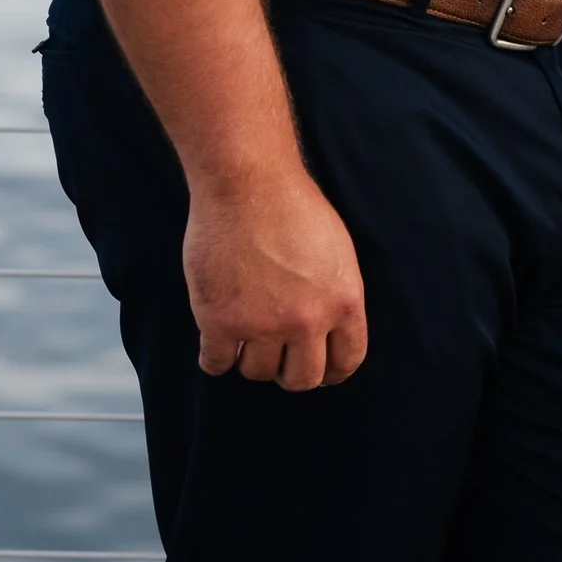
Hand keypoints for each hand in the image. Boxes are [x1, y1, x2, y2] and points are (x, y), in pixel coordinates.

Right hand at [184, 165, 367, 388]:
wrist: (246, 182)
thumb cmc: (291, 205)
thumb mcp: (337, 252)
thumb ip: (336, 296)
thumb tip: (330, 333)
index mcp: (344, 302)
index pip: (346, 362)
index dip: (331, 372)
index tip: (319, 371)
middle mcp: (307, 321)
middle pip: (302, 379)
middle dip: (291, 373)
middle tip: (279, 359)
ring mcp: (262, 324)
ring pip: (258, 373)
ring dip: (252, 360)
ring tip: (246, 338)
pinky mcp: (219, 321)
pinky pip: (216, 364)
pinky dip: (215, 358)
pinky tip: (217, 343)